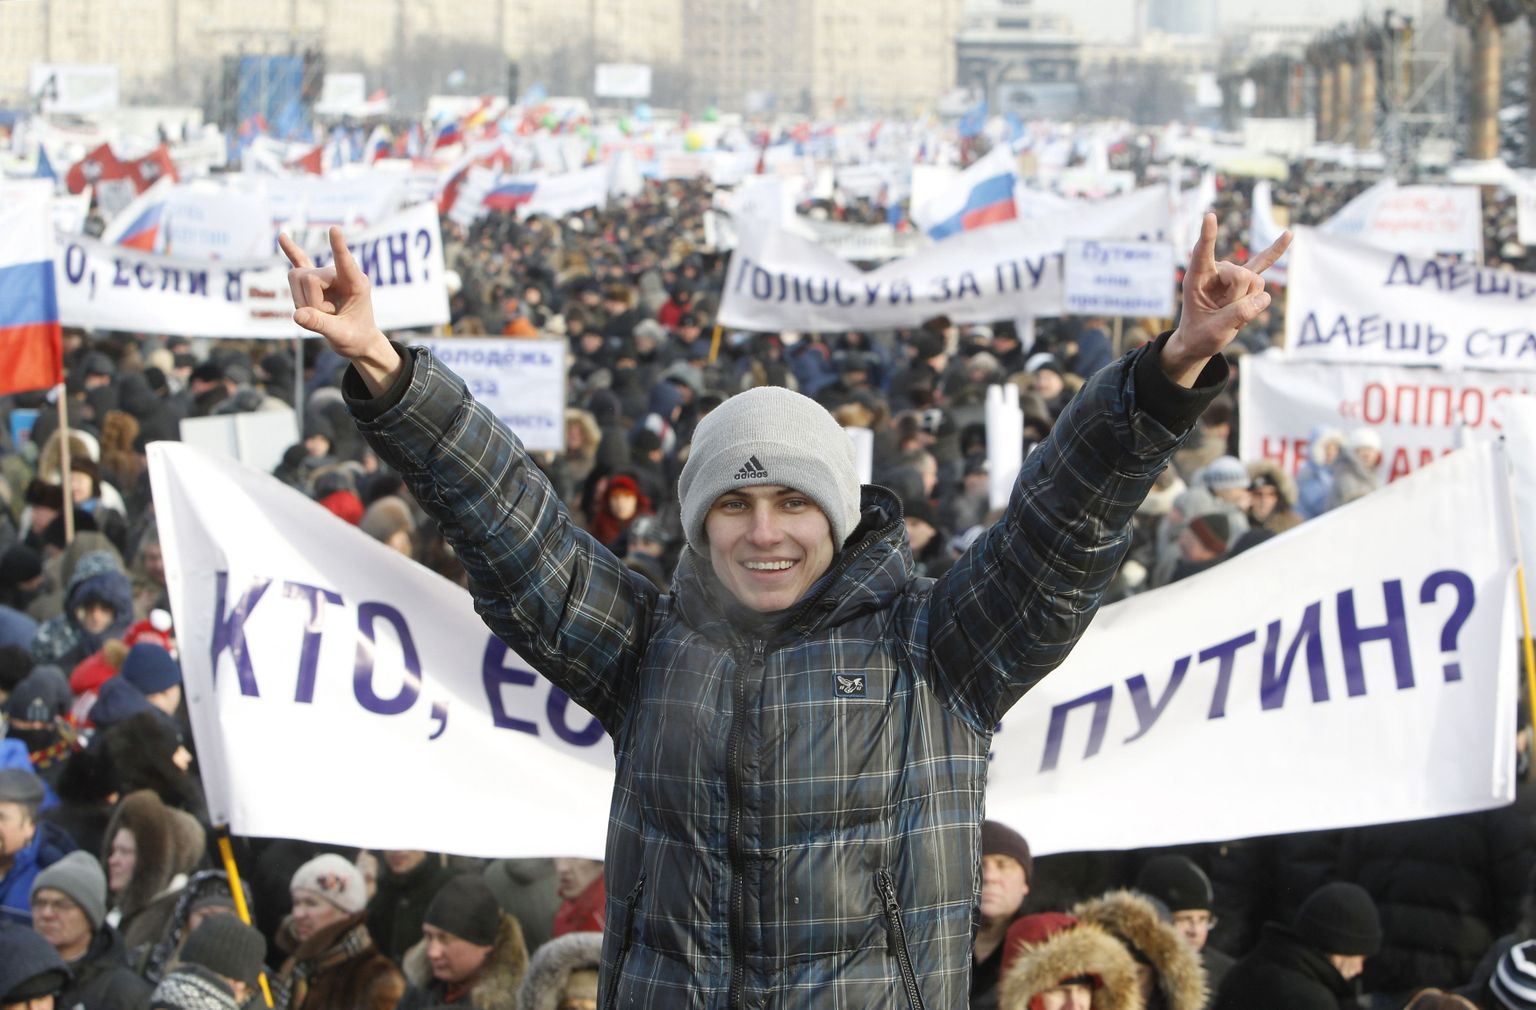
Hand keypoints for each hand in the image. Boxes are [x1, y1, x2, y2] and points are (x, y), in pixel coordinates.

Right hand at [279, 227, 402, 395]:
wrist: (357, 340)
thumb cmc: (355, 337)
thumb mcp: (341, 336)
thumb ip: (320, 324)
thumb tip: (297, 314)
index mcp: (356, 283)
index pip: (345, 262)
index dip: (338, 247)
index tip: (334, 229)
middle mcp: (339, 274)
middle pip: (309, 278)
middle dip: (310, 303)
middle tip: (327, 317)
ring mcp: (326, 275)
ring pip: (297, 278)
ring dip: (302, 301)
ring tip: (320, 312)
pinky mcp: (315, 280)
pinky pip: (299, 262)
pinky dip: (291, 251)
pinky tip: (282, 237)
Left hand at [1162, 213, 1290, 386]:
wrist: (1201, 339)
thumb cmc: (1200, 334)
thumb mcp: (1215, 331)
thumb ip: (1238, 314)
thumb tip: (1264, 297)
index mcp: (1197, 278)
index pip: (1203, 253)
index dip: (1208, 236)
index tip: (1209, 216)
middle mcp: (1216, 270)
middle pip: (1243, 277)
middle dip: (1240, 301)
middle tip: (1222, 314)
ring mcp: (1231, 273)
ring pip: (1256, 282)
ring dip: (1248, 303)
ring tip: (1230, 312)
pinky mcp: (1245, 279)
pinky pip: (1264, 263)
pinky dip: (1276, 250)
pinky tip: (1289, 234)